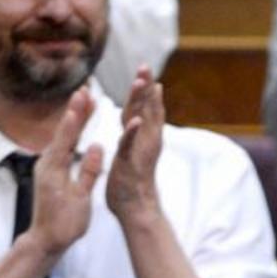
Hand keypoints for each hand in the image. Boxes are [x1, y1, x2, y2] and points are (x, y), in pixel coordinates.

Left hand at [28, 86, 102, 258]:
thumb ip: (88, 171)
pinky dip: (71, 133)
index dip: (76, 115)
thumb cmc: (64, 224)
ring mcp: (47, 166)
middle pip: (63, 131)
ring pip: (63, 137)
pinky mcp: (51, 171)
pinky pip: (62, 146)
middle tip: (84, 90)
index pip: (67, 136)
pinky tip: (78, 126)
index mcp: (54, 168)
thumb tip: (96, 146)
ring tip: (84, 101)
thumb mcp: (80, 199)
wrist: (46, 239)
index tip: (83, 97)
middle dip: (75, 110)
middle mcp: (47, 163)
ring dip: (74, 119)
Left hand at [106, 66, 164, 223]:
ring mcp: (140, 152)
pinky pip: (131, 145)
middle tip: (146, 66)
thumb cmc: (129, 186)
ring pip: (143, 122)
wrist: (135, 211)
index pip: (139, 109)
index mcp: (139, 138)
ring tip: (147, 83)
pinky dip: (133, 132)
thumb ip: (131, 137)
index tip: (144, 72)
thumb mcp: (129, 155)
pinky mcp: (132, 164)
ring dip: (145, 102)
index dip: (141, 91)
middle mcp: (145, 142)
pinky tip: (136, 119)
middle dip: (146, 87)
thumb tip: (133, 124)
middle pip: (146, 109)